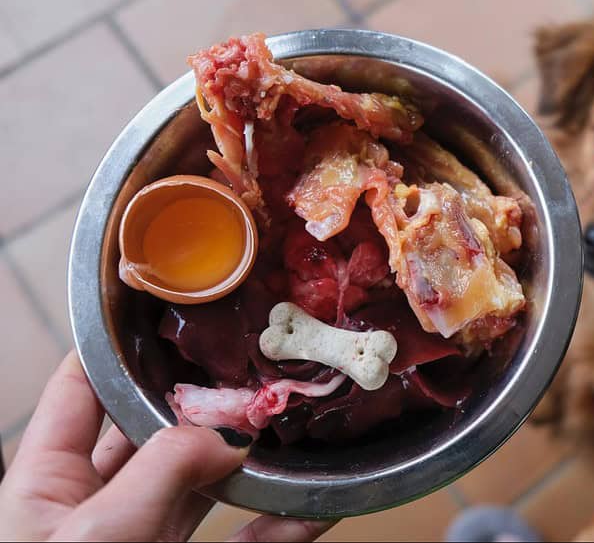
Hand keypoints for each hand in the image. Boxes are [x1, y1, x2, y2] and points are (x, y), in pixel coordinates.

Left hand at [0, 352, 335, 540]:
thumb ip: (161, 473)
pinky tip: (319, 507)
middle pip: (155, 430)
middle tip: (258, 361)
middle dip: (204, 398)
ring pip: (203, 484)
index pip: (84, 389)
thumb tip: (228, 434)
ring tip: (293, 424)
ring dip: (248, 460)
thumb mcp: (94, 536)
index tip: (175, 305)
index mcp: (43, 482)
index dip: (120, 343)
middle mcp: (94, 505)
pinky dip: (280, 527)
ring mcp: (144, 542)